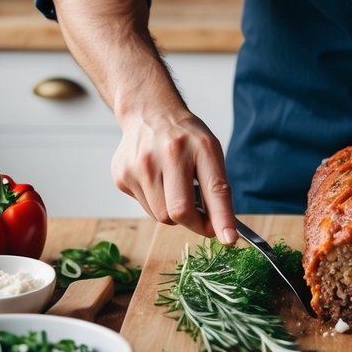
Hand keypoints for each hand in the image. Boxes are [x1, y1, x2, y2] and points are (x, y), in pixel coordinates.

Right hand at [111, 108, 237, 244]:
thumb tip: (222, 231)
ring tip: (173, 186)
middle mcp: (170, 154)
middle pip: (180, 212)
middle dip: (194, 223)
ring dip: (172, 212)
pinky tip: (155, 180)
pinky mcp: (122, 175)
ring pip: (160, 215)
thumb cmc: (185, 137)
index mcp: (200, 147)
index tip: (229, 239)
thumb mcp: (209, 151)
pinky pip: (144, 208)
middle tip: (202, 221)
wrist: (149, 112)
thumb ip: (217, 188)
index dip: (221, 218)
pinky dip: (155, 203)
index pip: (214, 189)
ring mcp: (141, 165)